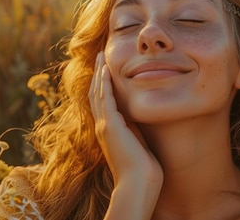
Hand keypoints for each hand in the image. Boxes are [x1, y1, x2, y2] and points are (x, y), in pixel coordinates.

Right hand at [89, 52, 162, 218]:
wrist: (138, 183)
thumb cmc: (143, 168)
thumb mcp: (138, 141)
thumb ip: (136, 128)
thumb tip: (141, 116)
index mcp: (109, 130)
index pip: (102, 101)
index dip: (102, 83)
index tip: (105, 67)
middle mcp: (102, 126)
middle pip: (96, 93)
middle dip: (98, 73)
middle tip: (99, 55)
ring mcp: (104, 126)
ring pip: (97, 93)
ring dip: (99, 73)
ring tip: (101, 56)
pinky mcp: (110, 127)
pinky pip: (104, 100)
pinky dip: (104, 84)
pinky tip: (105, 71)